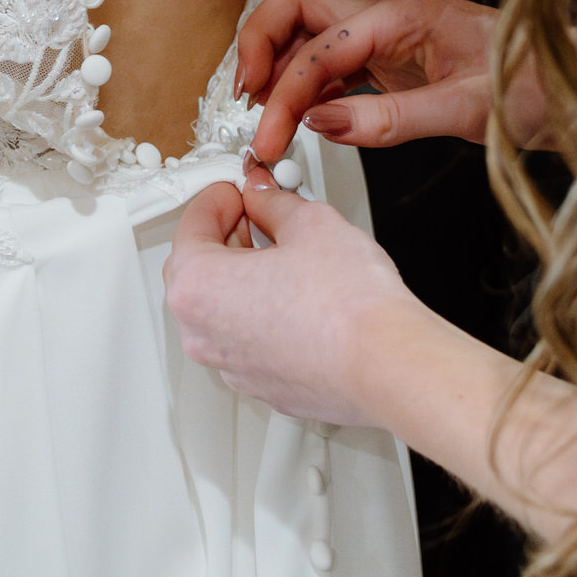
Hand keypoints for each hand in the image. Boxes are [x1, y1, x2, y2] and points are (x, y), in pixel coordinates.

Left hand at [164, 168, 414, 424]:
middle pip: (197, 270)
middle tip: (259, 216)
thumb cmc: (348, 308)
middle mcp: (203, 333)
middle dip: (226, 236)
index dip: (219, 198)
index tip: (238, 192)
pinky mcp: (261, 385)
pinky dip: (261, 316)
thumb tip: (265, 198)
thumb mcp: (310, 223)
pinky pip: (247, 340)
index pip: (190, 226)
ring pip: (221, 310)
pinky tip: (298, 297)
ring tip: (287, 256)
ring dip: (243, 278)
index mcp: (198, 288)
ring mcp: (230, 366)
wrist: (386, 365)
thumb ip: (274, 203)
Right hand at [237, 0, 518, 163]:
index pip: (316, 47)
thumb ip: (388, 119)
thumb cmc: (541, 86)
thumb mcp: (466, 111)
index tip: (269, 138)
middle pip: (296, 11)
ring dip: (280, 69)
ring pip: (311, 36)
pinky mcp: (397, 61)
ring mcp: (392, 37)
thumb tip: (320, 124)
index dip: (284, 94)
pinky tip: (301, 117)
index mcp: (402, 16)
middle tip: (244, 101)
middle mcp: (391, 17)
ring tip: (263, 114)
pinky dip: (308, 88)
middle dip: (260, 49)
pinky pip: (336, 65)